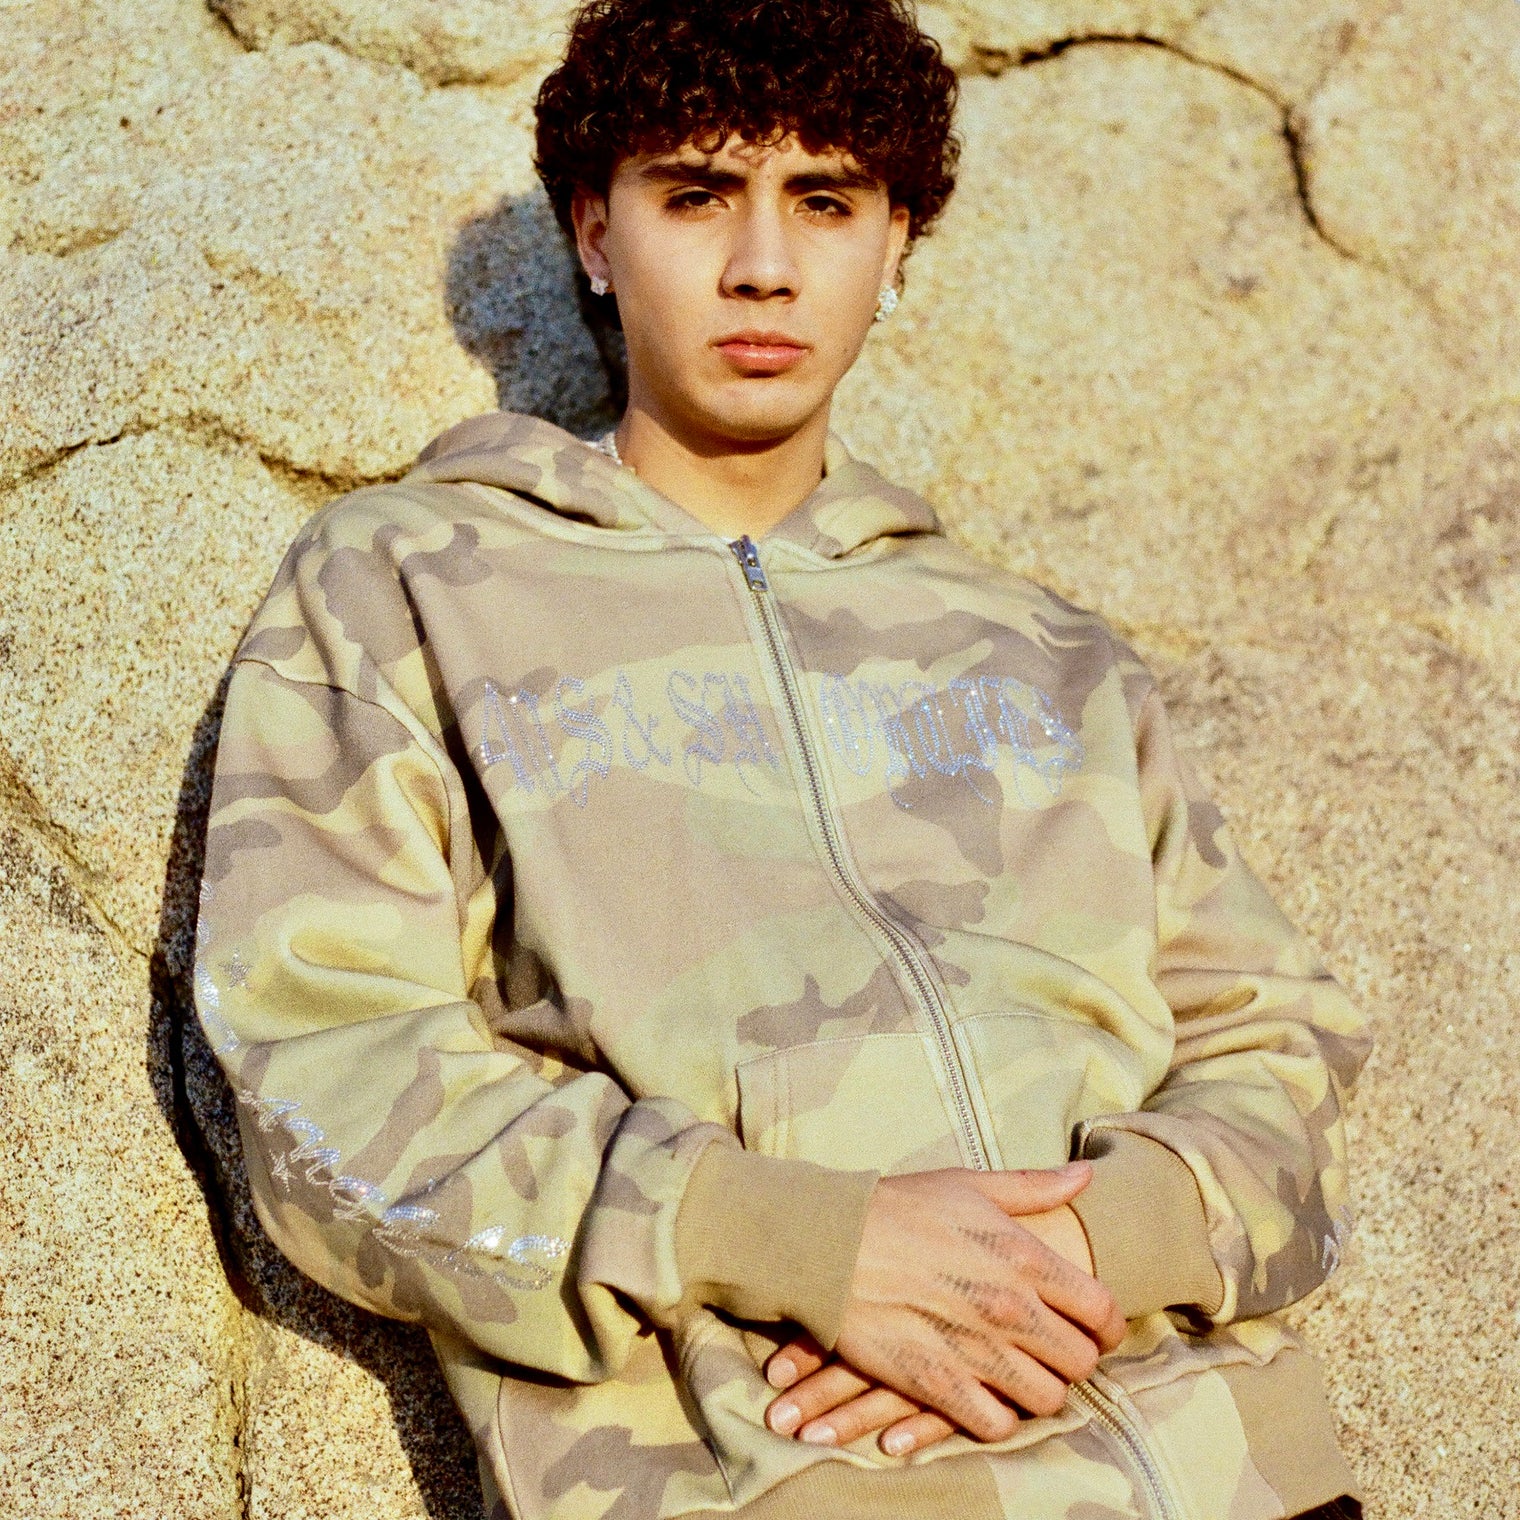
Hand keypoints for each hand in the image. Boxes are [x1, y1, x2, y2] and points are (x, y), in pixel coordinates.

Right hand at [766, 1163, 1124, 1449]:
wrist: (829, 1244)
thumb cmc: (899, 1207)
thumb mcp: (968, 1184)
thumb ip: (1033, 1187)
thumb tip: (1086, 1175)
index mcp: (1023, 1256)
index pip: (1101, 1309)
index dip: (1107, 1325)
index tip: (1096, 1328)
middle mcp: (1009, 1307)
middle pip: (1081, 1361)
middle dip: (1074, 1358)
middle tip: (1052, 1352)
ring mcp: (975, 1349)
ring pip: (1047, 1399)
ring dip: (1038, 1391)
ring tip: (1021, 1375)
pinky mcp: (938, 1383)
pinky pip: (997, 1425)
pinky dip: (997, 1416)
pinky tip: (984, 1395)